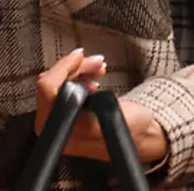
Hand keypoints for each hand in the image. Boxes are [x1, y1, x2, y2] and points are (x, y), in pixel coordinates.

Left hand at [35, 49, 168, 166]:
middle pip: (52, 84)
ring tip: (97, 65)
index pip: (49, 93)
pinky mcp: (66, 110)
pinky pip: (63, 84)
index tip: (80, 57)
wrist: (144, 133)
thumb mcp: (118, 121)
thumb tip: (76, 97)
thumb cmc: (135, 129)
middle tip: (94, 60)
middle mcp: (58, 130)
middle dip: (74, 67)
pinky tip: (92, 72)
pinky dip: (77, 73)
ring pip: (58, 81)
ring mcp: (61, 119)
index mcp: (66, 136)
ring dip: (78, 68)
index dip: (63, 70)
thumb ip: (93, 113)